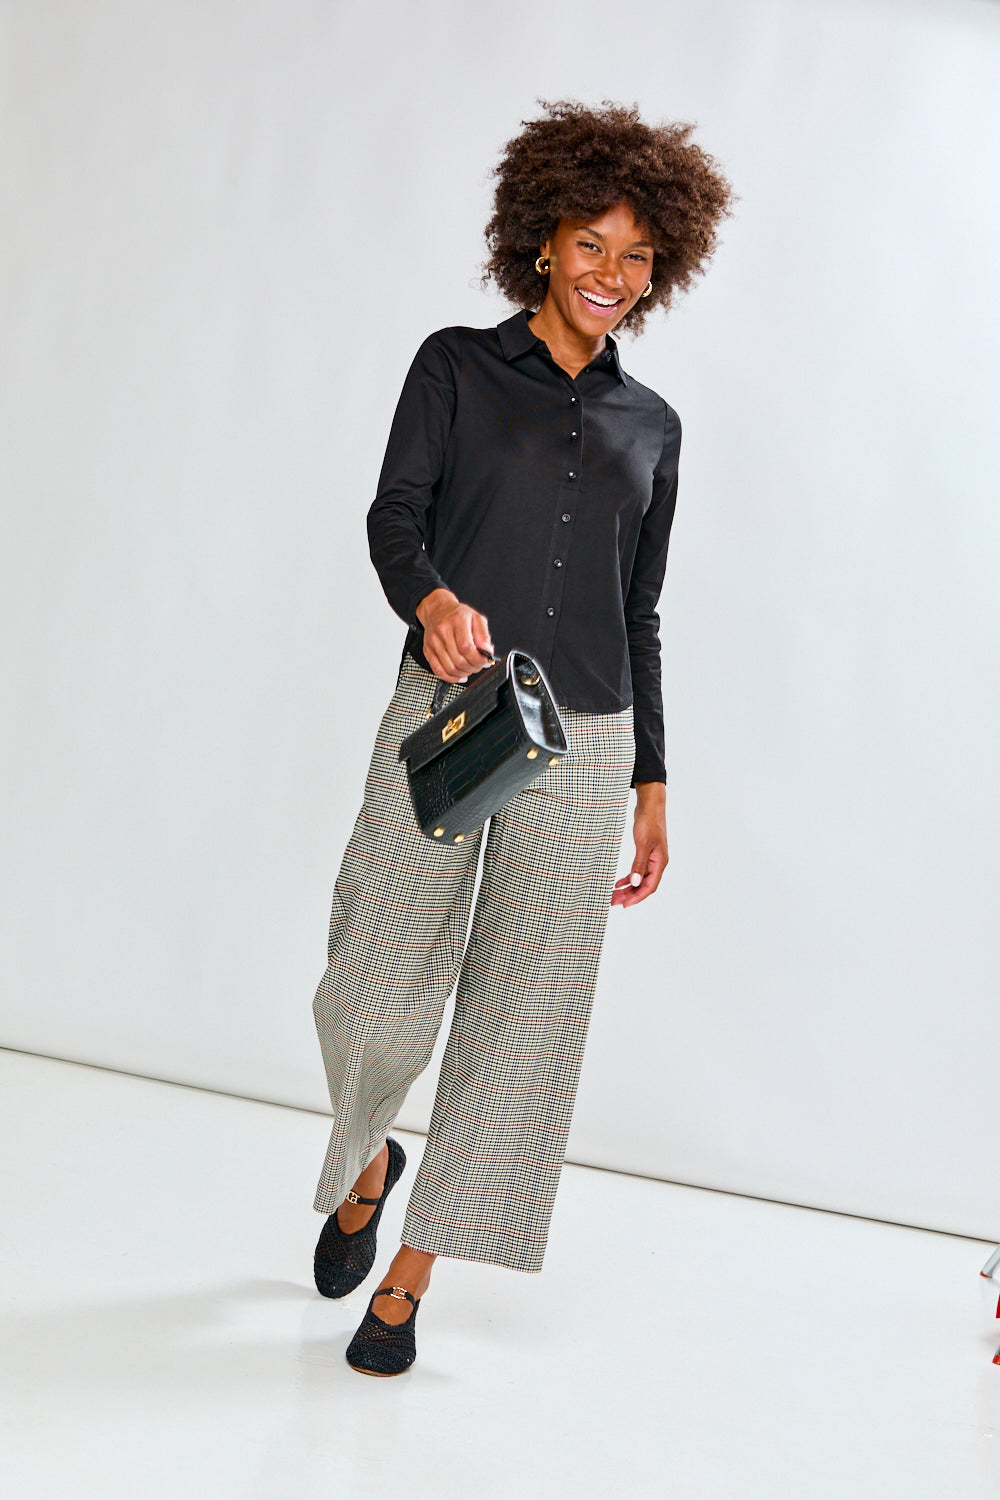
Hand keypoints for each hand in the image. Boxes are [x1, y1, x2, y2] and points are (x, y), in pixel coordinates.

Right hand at [416, 588, 493, 681]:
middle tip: (478, 665)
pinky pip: (438, 670)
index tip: (484, 661)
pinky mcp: (428, 650)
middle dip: (472, 668)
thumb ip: (484, 635)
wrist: (438, 610)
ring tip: (469, 669)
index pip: (466, 648)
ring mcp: (433, 641)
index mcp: (457, 621)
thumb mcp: (477, 619)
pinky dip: (450, 677)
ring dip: (463, 673)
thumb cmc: (459, 616)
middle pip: (458, 660)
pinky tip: (458, 675)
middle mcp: (443, 630)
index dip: (477, 659)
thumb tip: (487, 651)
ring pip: (449, 668)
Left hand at [612, 782, 667, 907]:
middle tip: (613, 902)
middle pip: (643, 886)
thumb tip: (634, 882)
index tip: (624, 904)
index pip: (649, 886)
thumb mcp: (642, 843)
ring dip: (627, 888)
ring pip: (639, 880)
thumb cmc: (649, 822)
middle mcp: (657, 863)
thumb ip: (638, 864)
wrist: (650, 806)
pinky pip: (637, 871)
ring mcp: (651, 859)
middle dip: (629, 895)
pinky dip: (628, 878)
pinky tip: (618, 883)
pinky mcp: (645, 854)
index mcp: (660, 862)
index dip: (637, 897)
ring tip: (613, 895)